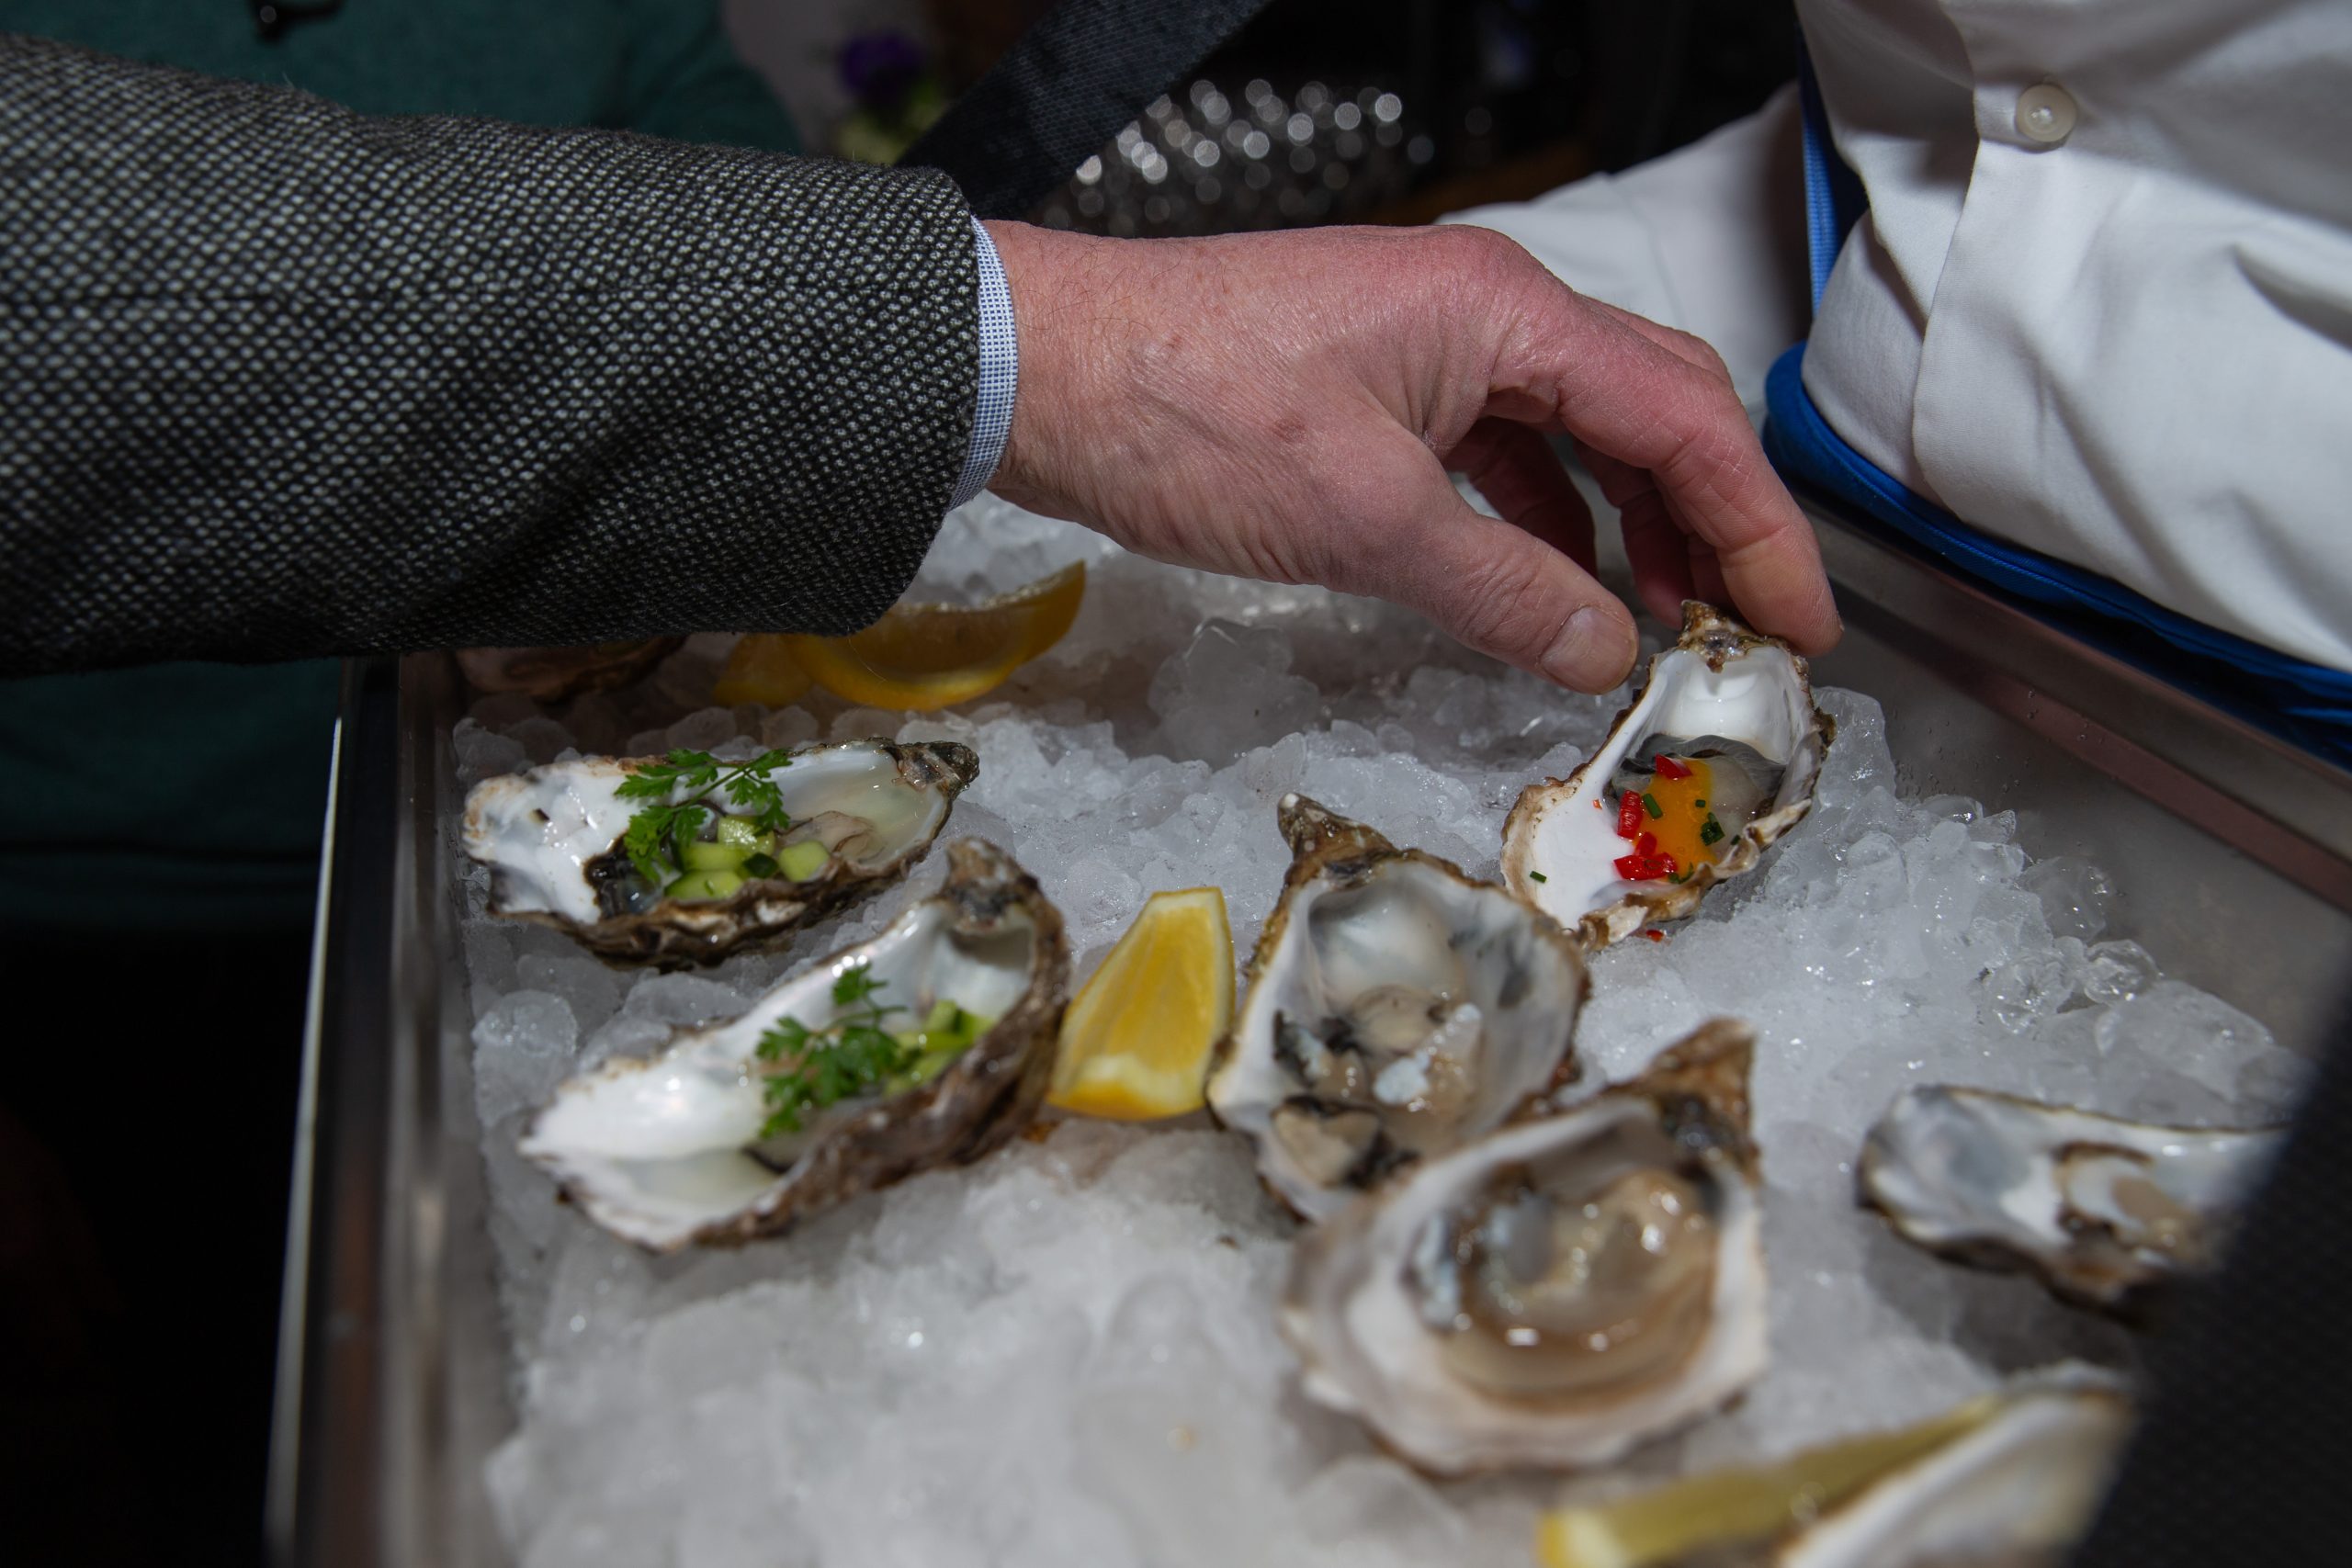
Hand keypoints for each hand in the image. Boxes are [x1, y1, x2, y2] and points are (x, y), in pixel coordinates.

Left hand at [983, 221, 1838, 690]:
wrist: (1043, 370)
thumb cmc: (1187, 414)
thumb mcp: (1364, 521)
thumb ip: (1502, 591)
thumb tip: (1606, 651)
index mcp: (1506, 314)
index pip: (1682, 420)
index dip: (1759, 527)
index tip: (1800, 621)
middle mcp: (1485, 314)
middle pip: (1650, 414)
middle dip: (1713, 523)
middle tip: (1751, 630)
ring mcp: (1432, 348)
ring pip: (1577, 438)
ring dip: (1631, 529)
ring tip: (1665, 628)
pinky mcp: (1381, 391)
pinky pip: (1501, 456)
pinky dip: (1545, 525)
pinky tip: (1557, 591)